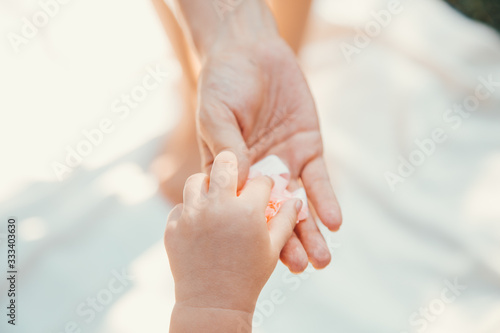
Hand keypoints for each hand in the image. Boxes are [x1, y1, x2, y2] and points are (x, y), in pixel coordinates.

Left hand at [165, 151, 300, 329]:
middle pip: (226, 165)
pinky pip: (181, 206)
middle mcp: (218, 206)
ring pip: (196, 180)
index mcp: (248, 210)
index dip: (265, 183)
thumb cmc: (249, 276)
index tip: (264, 187)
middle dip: (232, 163)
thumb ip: (287, 220)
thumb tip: (297, 200)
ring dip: (206, 184)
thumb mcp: (272, 248)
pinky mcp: (173, 226)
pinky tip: (199, 219)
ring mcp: (192, 215)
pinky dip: (190, 209)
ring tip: (213, 194)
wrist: (212, 303)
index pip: (261, 181)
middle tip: (234, 168)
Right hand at [196, 36, 341, 272]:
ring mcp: (284, 165)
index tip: (259, 260)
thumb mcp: (215, 115)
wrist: (250, 52)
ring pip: (298, 206)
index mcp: (230, 174)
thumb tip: (243, 184)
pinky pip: (318, 179)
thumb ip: (228, 148)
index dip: (250, 235)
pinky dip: (325, 200)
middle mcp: (258, 176)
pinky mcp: (307, 150)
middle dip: (286, 243)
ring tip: (321, 259)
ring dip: (310, 232)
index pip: (240, 211)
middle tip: (301, 268)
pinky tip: (332, 221)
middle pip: (272, 216)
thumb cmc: (223, 83)